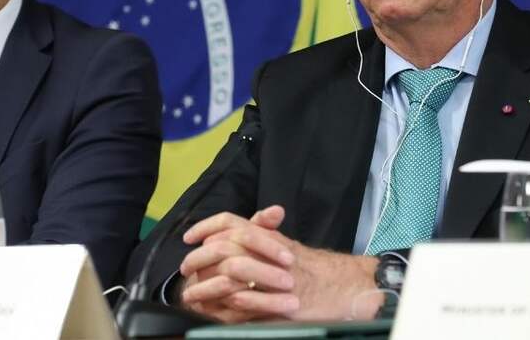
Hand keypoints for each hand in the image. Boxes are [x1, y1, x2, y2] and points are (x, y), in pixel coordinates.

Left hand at [179, 206, 383, 321]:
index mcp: (267, 234)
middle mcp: (268, 250)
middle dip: (200, 258)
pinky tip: (214, 309)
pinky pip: (248, 302)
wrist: (343, 286)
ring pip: (231, 275)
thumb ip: (260, 235)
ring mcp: (272, 275)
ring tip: (192, 294)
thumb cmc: (311, 268)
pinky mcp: (278, 301)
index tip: (188, 237)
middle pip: (224, 247)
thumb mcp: (283, 246)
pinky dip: (228, 305)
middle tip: (186, 268)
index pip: (230, 221)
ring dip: (207, 285)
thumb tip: (228, 233)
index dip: (206, 226)